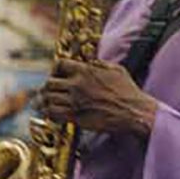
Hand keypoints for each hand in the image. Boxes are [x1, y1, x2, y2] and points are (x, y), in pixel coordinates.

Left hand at [37, 59, 157, 137]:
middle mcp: (77, 85)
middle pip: (50, 83)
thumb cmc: (128, 91)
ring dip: (46, 101)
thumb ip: (100, 64)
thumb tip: (90, 62)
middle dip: (47, 87)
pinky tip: (53, 114)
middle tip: (49, 92)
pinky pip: (53, 113)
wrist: (133, 112)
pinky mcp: (75, 116)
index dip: (55, 69)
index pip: (59, 64)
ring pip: (48, 99)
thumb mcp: (116, 69)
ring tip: (47, 104)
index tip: (57, 76)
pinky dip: (49, 113)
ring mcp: (75, 101)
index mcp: (86, 71)